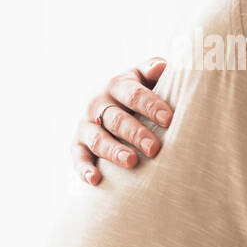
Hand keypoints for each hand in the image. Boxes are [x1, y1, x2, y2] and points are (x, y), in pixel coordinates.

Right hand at [71, 57, 173, 184]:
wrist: (108, 102)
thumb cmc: (137, 91)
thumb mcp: (143, 76)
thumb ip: (153, 70)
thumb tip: (162, 66)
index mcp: (117, 84)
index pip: (133, 94)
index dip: (151, 106)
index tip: (169, 120)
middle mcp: (97, 102)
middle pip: (116, 119)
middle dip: (135, 133)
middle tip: (154, 148)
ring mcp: (85, 124)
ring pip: (98, 139)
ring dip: (113, 151)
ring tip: (131, 162)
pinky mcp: (77, 144)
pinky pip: (78, 157)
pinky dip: (84, 169)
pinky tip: (95, 179)